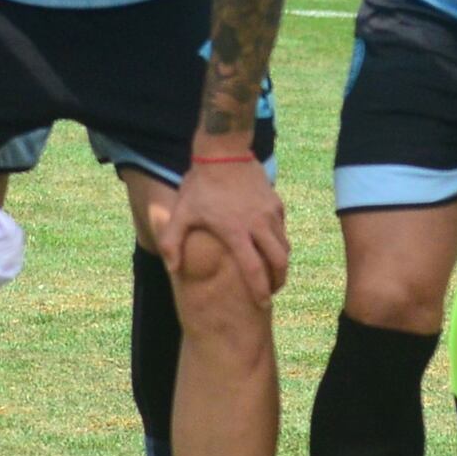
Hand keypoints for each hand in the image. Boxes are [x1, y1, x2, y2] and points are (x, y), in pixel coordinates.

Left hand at [160, 143, 290, 299]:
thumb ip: (172, 243)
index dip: (260, 290)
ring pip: (284, 246)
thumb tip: (172, 269)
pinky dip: (279, 241)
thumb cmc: (200, 185)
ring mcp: (270, 212)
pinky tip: (269, 245)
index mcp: (236, 231)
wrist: (223, 151)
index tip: (262, 304)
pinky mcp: (276, 202)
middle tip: (272, 291)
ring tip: (272, 272)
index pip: (254, 269)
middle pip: (279, 261)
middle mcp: (258, 224)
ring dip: (281, 262)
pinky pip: (283, 229)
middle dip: (279, 281)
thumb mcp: (181, 213)